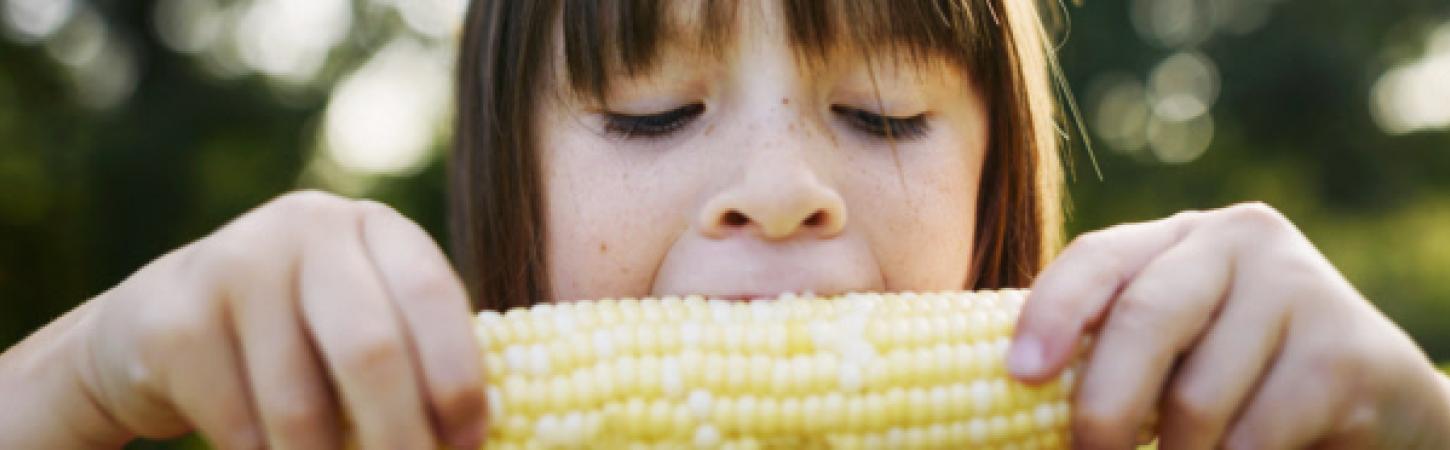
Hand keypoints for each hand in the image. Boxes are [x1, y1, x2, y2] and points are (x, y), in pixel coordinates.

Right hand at [76, 191, 484, 448]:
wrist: (162, 323)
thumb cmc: (302, 338)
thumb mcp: (363, 323)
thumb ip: (418, 360)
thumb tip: (488, 434)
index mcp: (376, 227)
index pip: (431, 292)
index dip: (458, 375)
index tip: (472, 440)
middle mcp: (308, 228)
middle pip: (371, 350)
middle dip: (402, 437)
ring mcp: (235, 266)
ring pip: (301, 407)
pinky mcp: (176, 321)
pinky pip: (241, 426)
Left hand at [1009, 202, 1449, 448]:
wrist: (1376, 404)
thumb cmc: (1243, 384)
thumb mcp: (1172, 356)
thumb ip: (1108, 356)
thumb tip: (1007, 397)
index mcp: (1175, 239)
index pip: (1097, 258)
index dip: (1051, 313)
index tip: (1020, 375)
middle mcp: (1237, 241)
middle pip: (1143, 321)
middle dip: (1099, 408)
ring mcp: (1299, 286)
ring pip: (1196, 399)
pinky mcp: (1347, 350)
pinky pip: (1254, 435)